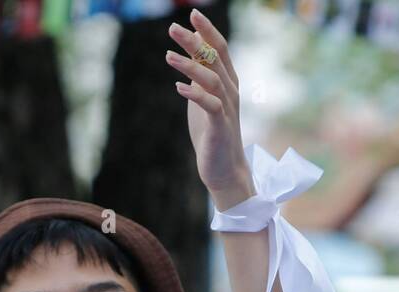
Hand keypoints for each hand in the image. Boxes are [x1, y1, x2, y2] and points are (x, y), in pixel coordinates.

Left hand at [167, 10, 253, 209]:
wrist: (224, 169)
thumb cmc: (212, 133)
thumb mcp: (203, 97)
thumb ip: (199, 74)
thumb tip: (190, 50)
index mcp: (227, 81)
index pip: (219, 49)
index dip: (207, 31)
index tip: (192, 14)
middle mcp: (230, 91)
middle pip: (214, 58)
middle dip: (195, 41)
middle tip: (172, 28)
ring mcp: (226, 108)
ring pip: (211, 79)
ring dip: (189, 66)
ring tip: (168, 55)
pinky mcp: (220, 127)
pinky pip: (210, 105)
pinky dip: (195, 95)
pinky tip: (178, 87)